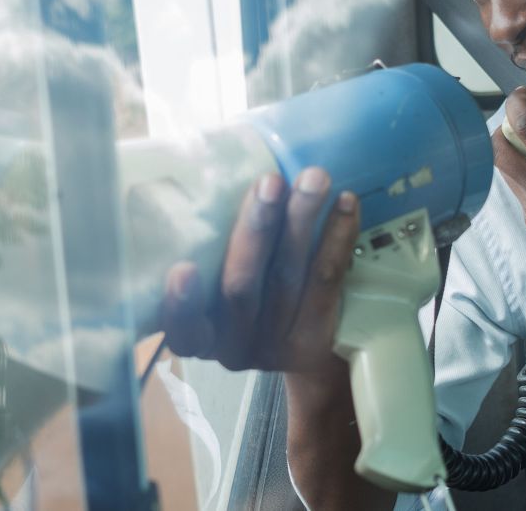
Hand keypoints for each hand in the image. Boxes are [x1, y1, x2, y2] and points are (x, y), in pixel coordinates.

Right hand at [159, 167, 359, 378]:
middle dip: (256, 230)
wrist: (296, 344)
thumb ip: (202, 250)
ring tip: (314, 179)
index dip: (180, 304)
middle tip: (270, 182)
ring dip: (301, 222)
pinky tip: (345, 204)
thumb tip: (192, 176)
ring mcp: (275, 350)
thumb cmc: (237, 291)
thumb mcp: (210, 283)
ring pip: (287, 280)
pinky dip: (337, 239)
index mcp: (194, 337)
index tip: (183, 268)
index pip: (181, 329)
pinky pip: (327, 283)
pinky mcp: (316, 339)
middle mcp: (230, 350)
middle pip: (240, 289)